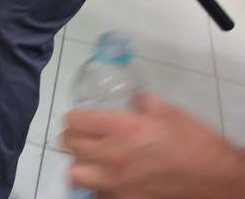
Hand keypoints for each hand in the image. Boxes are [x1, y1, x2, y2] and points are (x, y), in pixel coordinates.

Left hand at [64, 94, 244, 198]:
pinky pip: (94, 193)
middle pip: (69, 144)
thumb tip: (133, 99)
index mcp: (121, 128)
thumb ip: (143, 103)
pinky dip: (96, 186)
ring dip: (79, 163)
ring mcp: (115, 181)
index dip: (76, 117)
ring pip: (75, 173)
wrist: (218, 181)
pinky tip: (109, 178)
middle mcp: (112, 154)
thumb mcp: (170, 112)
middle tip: (84, 135)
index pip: (76, 121)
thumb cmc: (195, 143)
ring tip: (91, 159)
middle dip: (73, 137)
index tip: (82, 117)